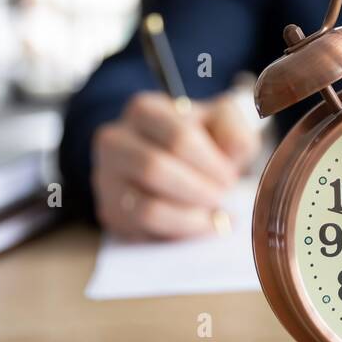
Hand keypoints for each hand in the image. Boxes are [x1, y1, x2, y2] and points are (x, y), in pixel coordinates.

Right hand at [91, 91, 259, 239]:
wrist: (179, 162)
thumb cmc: (202, 139)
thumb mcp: (224, 123)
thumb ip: (234, 131)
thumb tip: (230, 156)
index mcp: (144, 110)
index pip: (178, 137)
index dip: (211, 164)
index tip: (230, 177)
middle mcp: (115, 141)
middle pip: (155, 169)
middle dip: (198, 189)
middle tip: (222, 198)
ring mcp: (107, 178)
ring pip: (146, 207)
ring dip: (190, 216)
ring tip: (214, 215)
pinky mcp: (111, 211)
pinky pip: (143, 231)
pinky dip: (177, 231)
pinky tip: (198, 225)